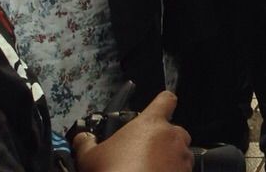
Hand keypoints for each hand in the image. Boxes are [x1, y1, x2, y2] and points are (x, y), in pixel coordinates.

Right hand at [73, 91, 191, 171]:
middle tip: (142, 154)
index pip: (165, 100)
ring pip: (178, 152)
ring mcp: (182, 156)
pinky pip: (182, 170)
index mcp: (151, 123)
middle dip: (161, 140)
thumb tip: (82, 138)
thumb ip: (87, 143)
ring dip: (168, 158)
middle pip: (172, 130)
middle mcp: (172, 136)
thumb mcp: (90, 158)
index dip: (162, 102)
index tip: (160, 107)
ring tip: (147, 171)